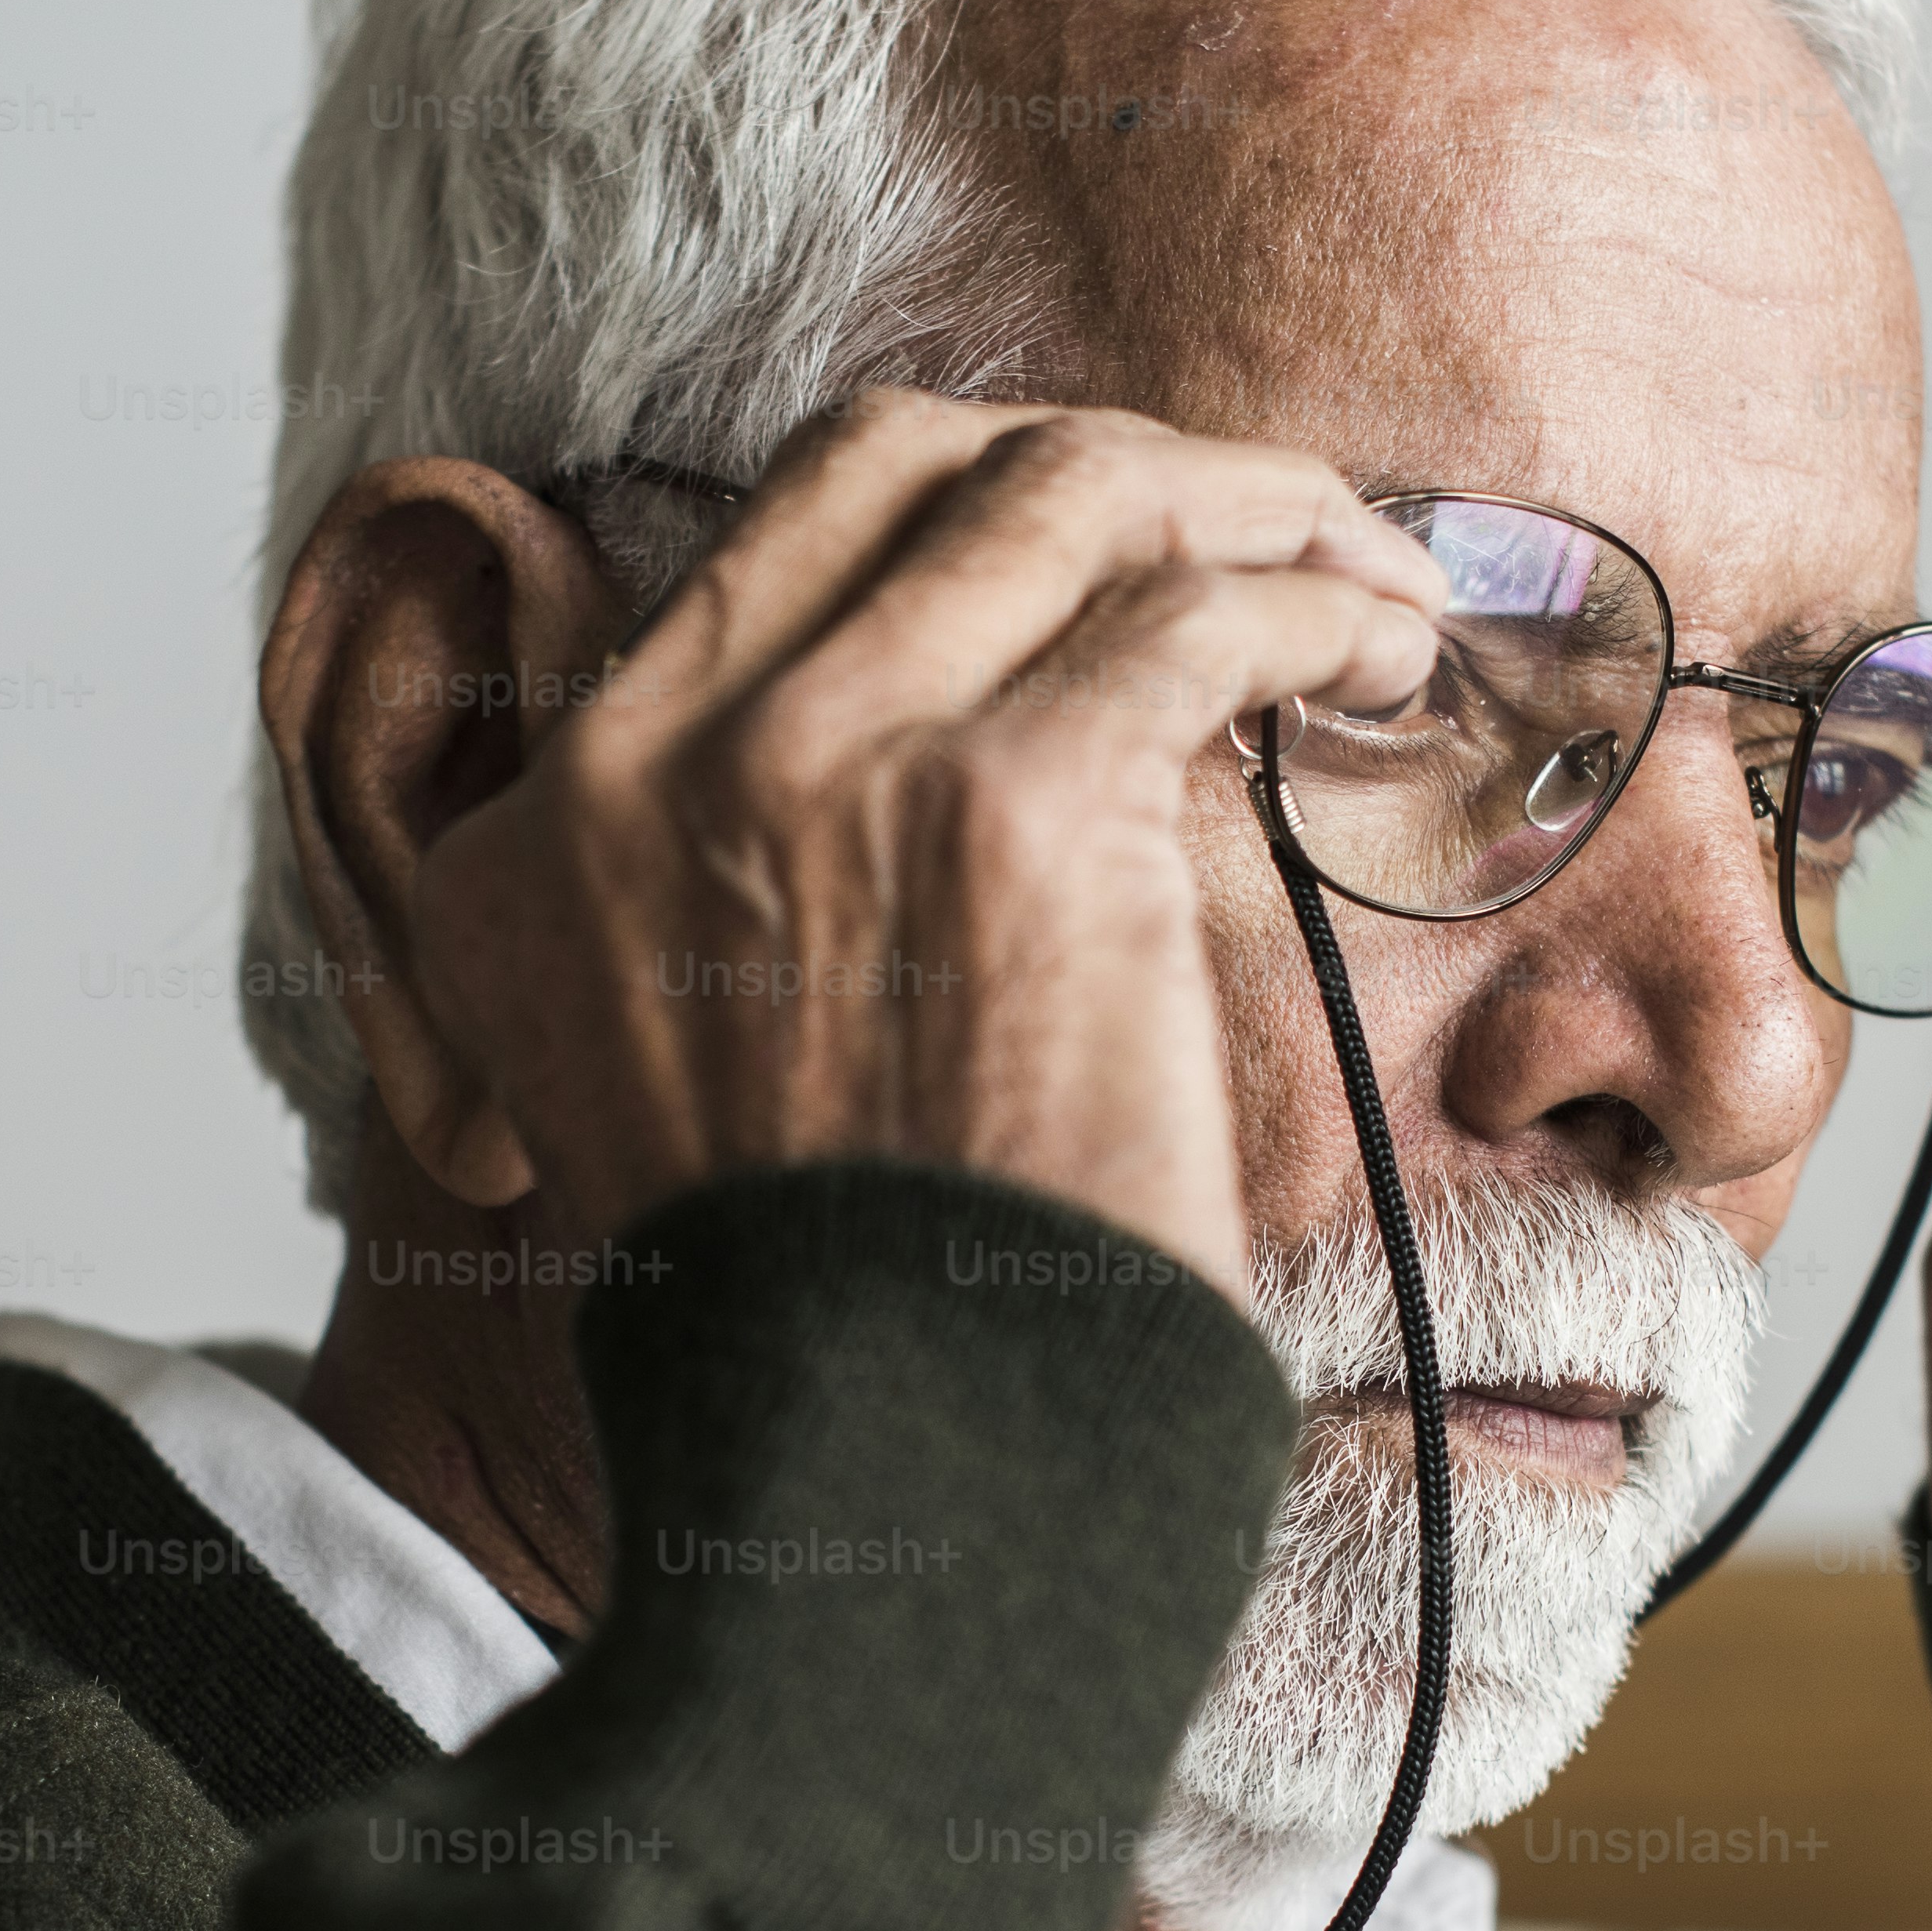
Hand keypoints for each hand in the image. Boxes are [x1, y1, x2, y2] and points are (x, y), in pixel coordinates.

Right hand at [339, 390, 1443, 1286]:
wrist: (885, 1471)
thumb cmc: (825, 1331)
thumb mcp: (641, 1090)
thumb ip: (696, 914)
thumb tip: (872, 781)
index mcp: (542, 829)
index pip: (767, 548)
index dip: (961, 520)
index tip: (1094, 571)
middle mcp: (655, 757)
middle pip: (901, 459)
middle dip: (1097, 462)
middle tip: (1242, 528)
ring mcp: (832, 759)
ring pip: (1067, 491)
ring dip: (1245, 504)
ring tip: (1359, 573)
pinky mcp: (1022, 800)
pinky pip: (1204, 613)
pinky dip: (1322, 601)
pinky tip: (1389, 650)